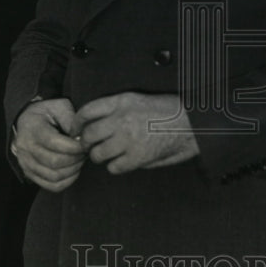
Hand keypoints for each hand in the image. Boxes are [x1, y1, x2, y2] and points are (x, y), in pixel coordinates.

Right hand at [13, 98, 84, 191]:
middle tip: (85, 152)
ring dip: (73, 170)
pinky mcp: (30, 174)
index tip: (85, 143)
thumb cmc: (46, 113)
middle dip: (76, 159)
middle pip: (54, 162)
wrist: (27, 121)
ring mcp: (26, 163)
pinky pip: (51, 186)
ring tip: (80, 160)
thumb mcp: (59, 107)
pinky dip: (67, 181)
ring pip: (53, 176)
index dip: (73, 146)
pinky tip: (74, 171)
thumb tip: (81, 138)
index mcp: (32, 129)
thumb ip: (70, 120)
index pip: (53, 143)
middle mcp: (26, 148)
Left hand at [71, 92, 198, 173]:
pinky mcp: (138, 157)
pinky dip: (115, 167)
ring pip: (98, 154)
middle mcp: (122, 119)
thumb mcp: (137, 99)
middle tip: (89, 146)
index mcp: (122, 101)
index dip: (77, 123)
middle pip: (89, 134)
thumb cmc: (165, 110)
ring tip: (107, 154)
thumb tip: (90, 125)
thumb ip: (114, 108)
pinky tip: (122, 161)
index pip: (87, 111)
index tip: (75, 130)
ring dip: (99, 156)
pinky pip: (114, 167)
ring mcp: (129, 139)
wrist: (190, 122)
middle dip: (85, 142)